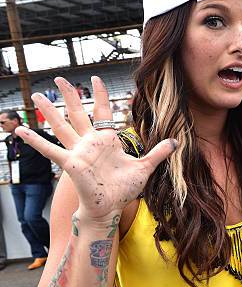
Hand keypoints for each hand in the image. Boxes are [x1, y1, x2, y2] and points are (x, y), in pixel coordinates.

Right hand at [15, 76, 175, 219]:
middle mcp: (90, 142)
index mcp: (107, 140)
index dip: (101, 95)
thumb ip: (159, 152)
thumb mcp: (145, 167)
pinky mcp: (71, 163)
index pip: (103, 111)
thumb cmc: (123, 189)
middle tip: (61, 78)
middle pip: (78, 113)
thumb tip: (176, 141)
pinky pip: (50, 150)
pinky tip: (20, 130)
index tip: (96, 79)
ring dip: (49, 111)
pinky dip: (36, 140)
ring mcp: (79, 151)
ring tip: (36, 95)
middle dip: (71, 95)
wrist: (111, 207)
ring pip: (62, 126)